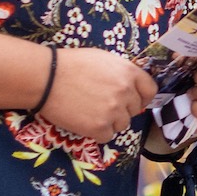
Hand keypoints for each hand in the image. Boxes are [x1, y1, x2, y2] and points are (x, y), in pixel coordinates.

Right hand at [42, 47, 159, 142]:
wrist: (46, 78)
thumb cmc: (71, 64)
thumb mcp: (104, 59)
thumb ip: (122, 73)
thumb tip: (130, 86)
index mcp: (129, 72)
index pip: (150, 90)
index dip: (142, 97)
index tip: (132, 100)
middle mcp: (126, 92)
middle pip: (134, 110)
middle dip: (121, 109)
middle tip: (102, 105)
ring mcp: (114, 111)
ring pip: (122, 124)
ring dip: (110, 122)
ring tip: (91, 112)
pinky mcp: (99, 127)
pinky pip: (107, 136)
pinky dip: (97, 132)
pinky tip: (85, 121)